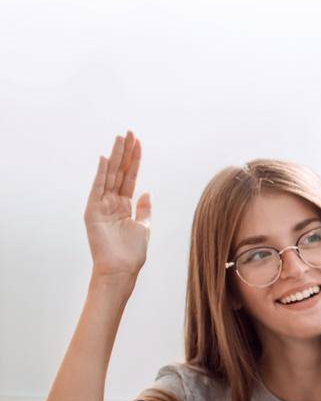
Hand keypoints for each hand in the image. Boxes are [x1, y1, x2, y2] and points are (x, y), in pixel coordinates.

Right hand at [83, 131, 150, 279]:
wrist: (122, 269)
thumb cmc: (132, 252)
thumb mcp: (143, 226)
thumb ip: (143, 209)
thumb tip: (146, 192)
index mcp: (124, 205)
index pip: (129, 176)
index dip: (134, 160)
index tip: (138, 142)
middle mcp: (111, 202)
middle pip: (119, 171)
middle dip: (125, 152)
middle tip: (129, 132)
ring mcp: (101, 205)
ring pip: (110, 175)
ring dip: (115, 156)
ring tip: (120, 137)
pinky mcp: (93, 211)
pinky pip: (98, 188)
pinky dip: (101, 173)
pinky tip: (104, 158)